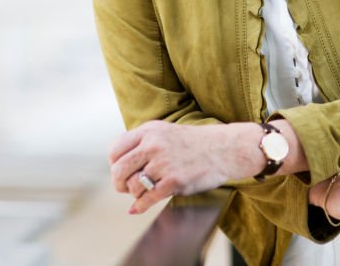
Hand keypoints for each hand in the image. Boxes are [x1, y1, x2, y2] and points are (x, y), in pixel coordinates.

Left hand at [108, 120, 259, 213]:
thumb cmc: (194, 143)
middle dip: (119, 183)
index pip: (115, 150)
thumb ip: (143, 143)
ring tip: (142, 192)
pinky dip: (140, 206)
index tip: (121, 171)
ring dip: (134, 193)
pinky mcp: (174, 181)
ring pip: (133, 185)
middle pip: (119, 169)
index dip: (114, 164)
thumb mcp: (166, 132)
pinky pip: (147, 198)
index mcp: (149, 131)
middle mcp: (154, 145)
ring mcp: (164, 163)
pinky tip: (138, 208)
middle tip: (124, 188)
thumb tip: (117, 164)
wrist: (225, 149)